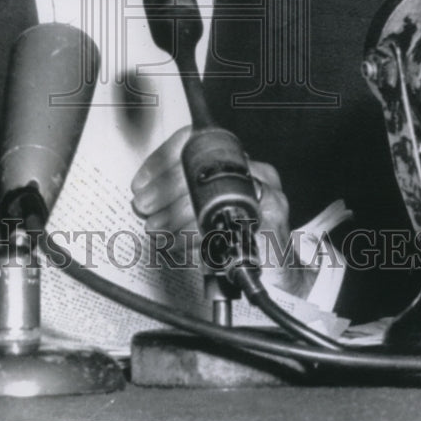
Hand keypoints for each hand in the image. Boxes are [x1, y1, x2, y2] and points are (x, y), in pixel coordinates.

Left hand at [131, 127, 312, 296]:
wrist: (279, 277)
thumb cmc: (240, 241)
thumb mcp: (206, 212)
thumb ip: (182, 197)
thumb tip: (147, 197)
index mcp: (235, 162)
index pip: (193, 143)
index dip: (161, 161)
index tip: (140, 183)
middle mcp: (253, 172)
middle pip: (199, 168)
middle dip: (163, 189)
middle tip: (144, 206)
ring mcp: (264, 196)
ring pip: (210, 196)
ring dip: (175, 215)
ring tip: (157, 229)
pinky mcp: (268, 223)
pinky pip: (224, 225)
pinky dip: (197, 236)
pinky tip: (181, 244)